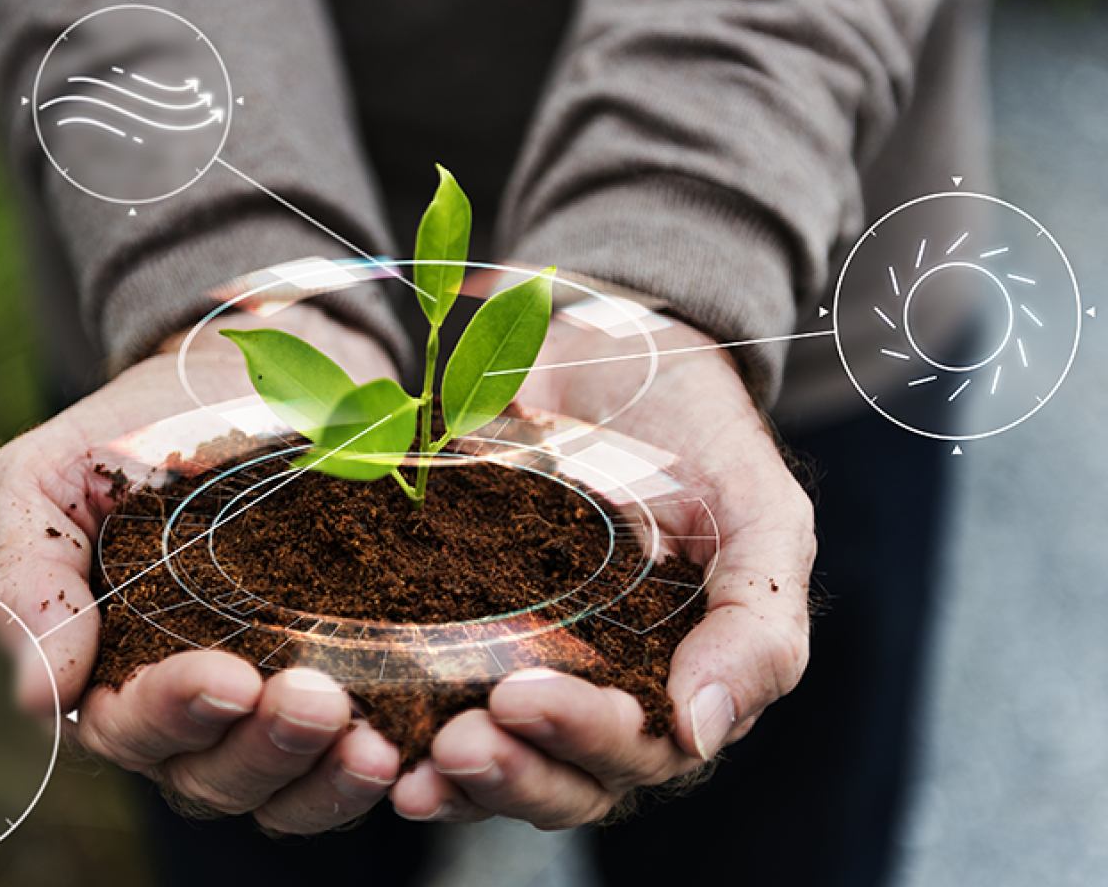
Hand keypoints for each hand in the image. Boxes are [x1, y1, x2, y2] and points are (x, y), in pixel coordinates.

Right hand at [0, 305, 403, 832]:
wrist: (248, 378)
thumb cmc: (134, 431)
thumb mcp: (48, 480)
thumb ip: (29, 580)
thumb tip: (38, 698)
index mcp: (108, 672)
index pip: (130, 727)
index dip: (174, 714)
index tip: (226, 676)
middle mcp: (191, 709)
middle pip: (214, 776)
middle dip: (262, 748)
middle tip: (313, 700)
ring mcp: (270, 704)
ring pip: (287, 788)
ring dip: (325, 776)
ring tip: (370, 742)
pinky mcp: (346, 686)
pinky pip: (354, 758)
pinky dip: (377, 765)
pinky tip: (407, 744)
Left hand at [391, 308, 814, 827]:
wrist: (619, 355)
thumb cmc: (702, 437)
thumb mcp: (760, 515)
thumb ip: (758, 623)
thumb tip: (700, 734)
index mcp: (677, 683)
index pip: (636, 751)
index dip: (581, 739)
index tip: (523, 696)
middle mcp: (602, 693)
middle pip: (561, 777)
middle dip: (511, 771)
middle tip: (461, 741)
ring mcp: (530, 664)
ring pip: (498, 758)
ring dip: (457, 777)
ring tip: (413, 765)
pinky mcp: (464, 626)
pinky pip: (433, 698)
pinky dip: (406, 729)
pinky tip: (371, 735)